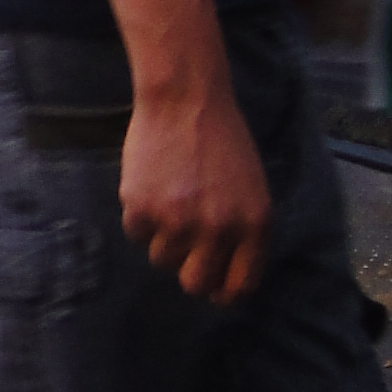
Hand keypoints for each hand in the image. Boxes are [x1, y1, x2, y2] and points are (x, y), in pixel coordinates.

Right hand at [121, 74, 270, 303]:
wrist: (185, 100)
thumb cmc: (223, 142)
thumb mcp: (252, 189)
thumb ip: (244, 234)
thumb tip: (224, 279)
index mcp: (255, 225)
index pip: (239, 286)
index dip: (223, 291)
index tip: (213, 285)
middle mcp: (219, 229)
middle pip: (195, 284)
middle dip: (188, 271)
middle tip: (184, 248)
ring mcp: (177, 222)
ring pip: (161, 260)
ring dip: (163, 238)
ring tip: (169, 201)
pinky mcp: (142, 209)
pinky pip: (137, 235)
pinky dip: (141, 217)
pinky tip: (151, 186)